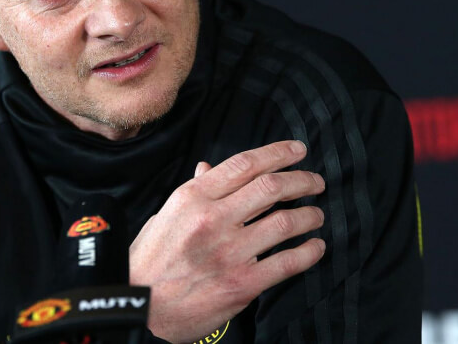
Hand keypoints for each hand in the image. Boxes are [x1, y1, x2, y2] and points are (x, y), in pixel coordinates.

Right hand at [129, 140, 325, 343]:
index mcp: (192, 198)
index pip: (244, 164)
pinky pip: (288, 262)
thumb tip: (209, 168)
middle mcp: (213, 219)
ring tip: (316, 215)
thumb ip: (193, 192)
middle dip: (302, 180)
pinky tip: (315, 247)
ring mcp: (229, 252)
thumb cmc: (149, 260)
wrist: (140, 306)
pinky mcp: (242, 283)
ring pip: (286, 221)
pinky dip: (309, 252)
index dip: (278, 153)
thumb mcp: (165, 216)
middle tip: (315, 182)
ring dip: (310, 215)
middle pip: (272, 187)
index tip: (297, 151)